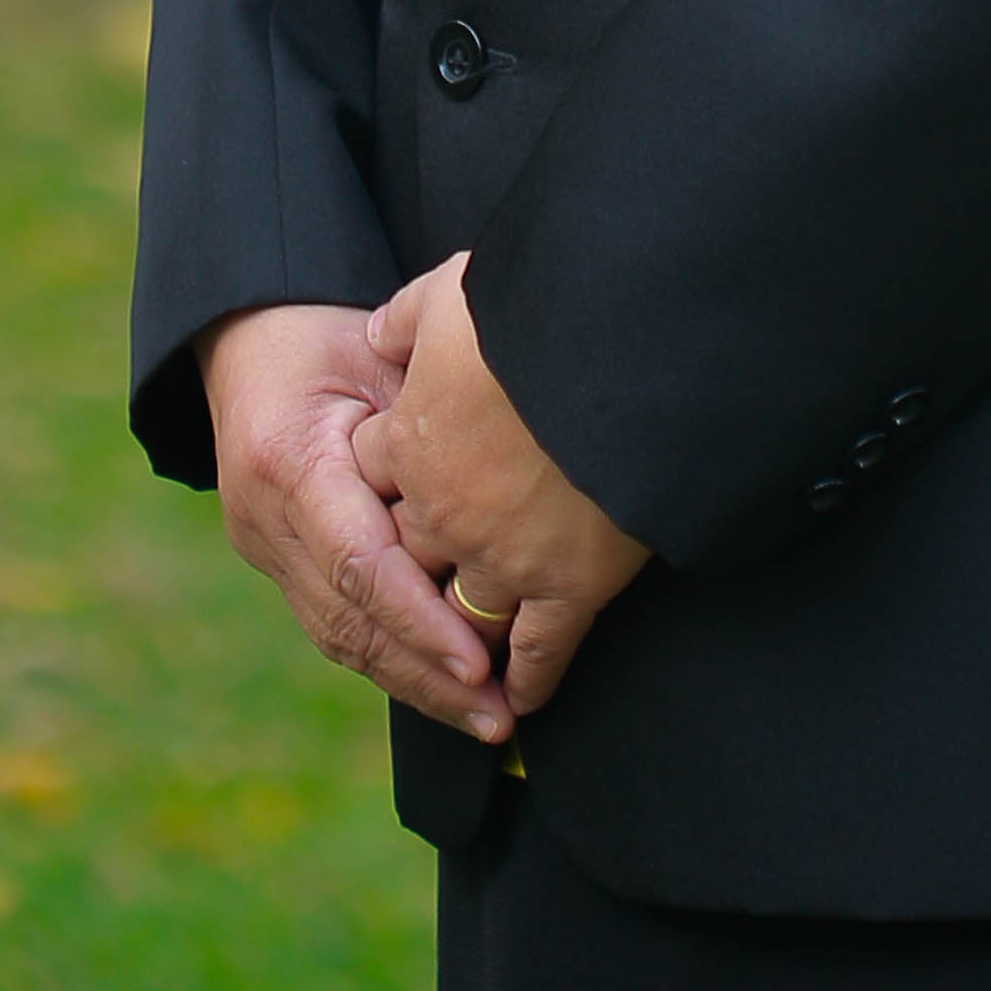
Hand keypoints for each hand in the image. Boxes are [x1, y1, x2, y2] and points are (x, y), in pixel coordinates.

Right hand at [199, 301, 515, 744]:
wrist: (248, 339)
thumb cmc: (330, 335)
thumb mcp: (380, 351)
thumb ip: (426, 418)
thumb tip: (504, 480)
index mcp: (288, 462)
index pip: (359, 563)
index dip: (419, 619)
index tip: (480, 662)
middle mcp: (265, 519)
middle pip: (349, 619)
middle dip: (427, 673)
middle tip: (498, 715)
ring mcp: (265, 549)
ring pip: (341, 637)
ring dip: (415, 683)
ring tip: (488, 720)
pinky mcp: (278, 564)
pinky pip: (337, 624)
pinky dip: (392, 658)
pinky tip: (446, 689)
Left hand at [353, 252, 649, 721]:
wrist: (619, 349)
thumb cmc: (534, 309)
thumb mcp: (453, 293)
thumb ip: (406, 320)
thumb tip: (377, 335)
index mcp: (410, 442)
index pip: (371, 479)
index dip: (381, 482)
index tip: (394, 487)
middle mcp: (443, 512)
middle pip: (407, 559)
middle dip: (412, 574)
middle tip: (420, 592)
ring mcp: (502, 557)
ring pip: (462, 620)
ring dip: (459, 647)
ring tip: (465, 670)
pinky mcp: (568, 586)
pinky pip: (538, 650)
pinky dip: (528, 679)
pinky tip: (522, 697)